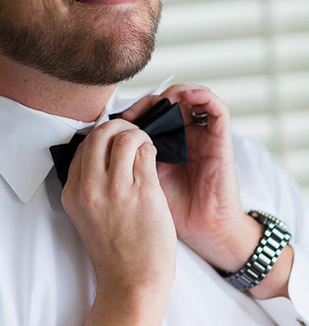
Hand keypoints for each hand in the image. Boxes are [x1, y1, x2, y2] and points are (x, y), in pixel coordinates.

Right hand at [61, 118, 176, 292]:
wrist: (132, 283)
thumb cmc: (115, 252)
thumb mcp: (87, 215)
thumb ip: (91, 184)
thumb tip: (106, 153)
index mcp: (72, 193)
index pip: (82, 146)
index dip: (101, 137)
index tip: (114, 140)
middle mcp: (90, 187)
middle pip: (100, 134)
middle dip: (119, 126)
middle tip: (131, 133)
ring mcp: (116, 189)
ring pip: (125, 138)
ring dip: (138, 135)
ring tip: (145, 145)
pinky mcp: (143, 192)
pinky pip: (146, 153)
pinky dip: (151, 148)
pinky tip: (154, 156)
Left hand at [121, 84, 248, 267]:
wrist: (203, 234)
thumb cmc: (172, 212)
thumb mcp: (142, 182)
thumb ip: (128, 159)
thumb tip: (102, 140)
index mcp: (166, 145)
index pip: (150, 114)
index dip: (133, 111)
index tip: (115, 117)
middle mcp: (185, 137)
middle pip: (168, 102)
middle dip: (149, 100)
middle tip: (133, 109)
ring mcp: (205, 137)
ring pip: (192, 97)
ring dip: (174, 92)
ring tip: (158, 99)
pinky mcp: (222, 141)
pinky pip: (217, 109)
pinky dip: (202, 96)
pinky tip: (185, 96)